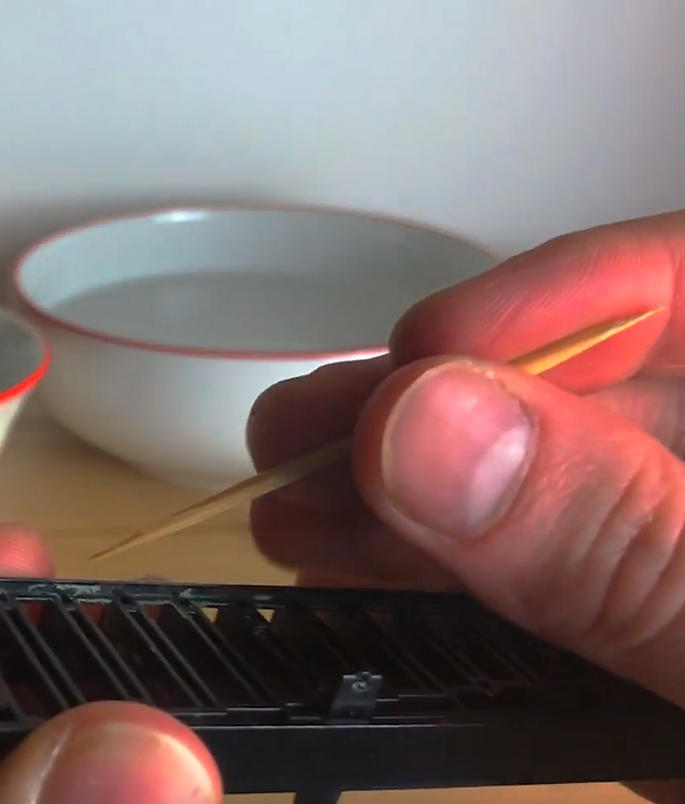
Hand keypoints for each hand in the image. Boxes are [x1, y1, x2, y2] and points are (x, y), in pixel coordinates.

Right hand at [246, 210, 684, 799]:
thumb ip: (636, 554)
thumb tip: (435, 429)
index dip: (592, 292)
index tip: (444, 347)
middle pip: (636, 382)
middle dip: (459, 397)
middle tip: (326, 423)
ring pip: (574, 482)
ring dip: (426, 484)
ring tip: (302, 498)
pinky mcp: (674, 644)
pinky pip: (562, 576)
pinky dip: (458, 567)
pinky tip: (365, 560)